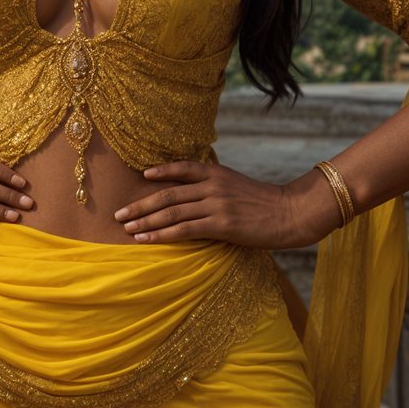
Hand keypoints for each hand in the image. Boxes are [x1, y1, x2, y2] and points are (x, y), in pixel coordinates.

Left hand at [114, 160, 341, 247]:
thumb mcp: (238, 186)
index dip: (161, 171)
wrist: (290, 213)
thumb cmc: (265, 203)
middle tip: (119, 213)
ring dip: (146, 221)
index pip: (182, 168)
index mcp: (216, 173)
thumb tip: (195, 195)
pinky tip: (148, 239)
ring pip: (172, 212)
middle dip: (141, 204)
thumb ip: (216, 188)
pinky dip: (162, 234)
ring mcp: (215, 204)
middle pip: (168, 194)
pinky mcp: (220, 224)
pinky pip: (184, 229)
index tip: (142, 177)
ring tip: (127, 229)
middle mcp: (212, 186)